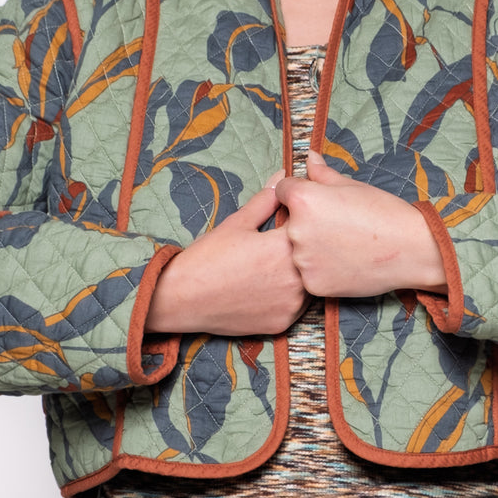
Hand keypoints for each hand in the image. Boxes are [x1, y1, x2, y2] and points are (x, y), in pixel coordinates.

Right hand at [145, 175, 309, 334]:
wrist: (184, 298)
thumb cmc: (207, 258)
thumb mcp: (237, 223)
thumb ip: (266, 201)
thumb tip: (281, 176)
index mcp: (284, 246)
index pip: (308, 226)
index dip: (300, 221)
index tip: (288, 222)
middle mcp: (294, 276)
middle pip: (312, 257)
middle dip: (303, 249)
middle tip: (276, 249)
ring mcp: (291, 303)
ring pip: (309, 284)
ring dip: (299, 274)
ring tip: (272, 269)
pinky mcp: (285, 322)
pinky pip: (298, 306)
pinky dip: (289, 297)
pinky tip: (270, 289)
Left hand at [274, 150, 447, 298]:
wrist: (411, 249)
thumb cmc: (384, 212)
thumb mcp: (352, 185)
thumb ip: (322, 174)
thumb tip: (309, 158)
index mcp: (302, 200)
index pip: (283, 191)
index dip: (300, 193)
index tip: (320, 202)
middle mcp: (295, 230)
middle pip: (290, 223)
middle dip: (307, 223)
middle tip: (338, 227)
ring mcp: (303, 260)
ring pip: (298, 250)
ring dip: (313, 248)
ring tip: (344, 246)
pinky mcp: (313, 283)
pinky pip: (310, 273)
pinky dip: (322, 270)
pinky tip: (345, 263)